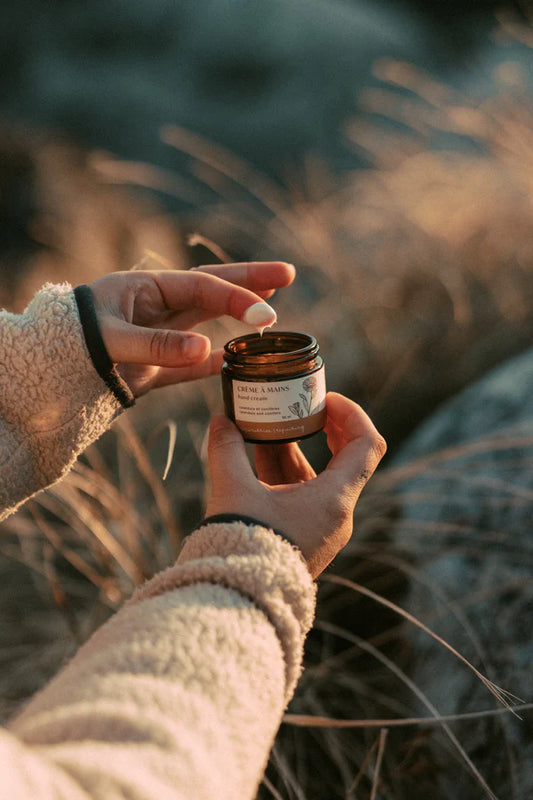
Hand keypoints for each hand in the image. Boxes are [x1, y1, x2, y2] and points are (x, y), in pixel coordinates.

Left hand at [89, 261, 294, 396]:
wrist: (45, 373)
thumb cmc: (70, 344)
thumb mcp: (110, 341)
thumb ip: (157, 346)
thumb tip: (206, 351)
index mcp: (147, 290)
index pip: (202, 288)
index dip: (236, 297)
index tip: (265, 312)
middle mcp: (157, 309)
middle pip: (212, 289)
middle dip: (249, 281)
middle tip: (287, 273)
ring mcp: (159, 337)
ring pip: (208, 321)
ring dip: (238, 314)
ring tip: (271, 309)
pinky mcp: (155, 368)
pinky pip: (193, 363)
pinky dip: (217, 362)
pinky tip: (240, 362)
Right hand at [205, 392, 386, 577]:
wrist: (236, 600)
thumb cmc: (240, 545)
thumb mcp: (233, 490)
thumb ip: (227, 449)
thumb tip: (219, 421)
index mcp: (335, 500)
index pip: (367, 444)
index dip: (351, 414)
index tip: (325, 399)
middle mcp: (337, 515)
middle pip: (346, 458)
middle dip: (323, 427)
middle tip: (302, 406)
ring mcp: (324, 530)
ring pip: (319, 478)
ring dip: (296, 450)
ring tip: (267, 426)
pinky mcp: (306, 540)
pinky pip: (305, 496)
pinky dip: (287, 474)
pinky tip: (259, 457)